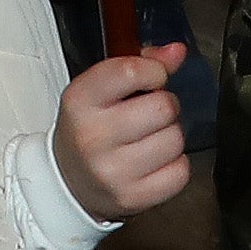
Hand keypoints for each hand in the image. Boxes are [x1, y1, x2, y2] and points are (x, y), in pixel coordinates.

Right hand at [52, 43, 192, 223]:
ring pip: (175, 140)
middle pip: (162, 108)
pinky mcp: (133, 198)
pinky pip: (181, 172)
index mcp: (80, 101)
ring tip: (151, 138)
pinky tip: (156, 161)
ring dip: (171, 135)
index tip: (152, 77)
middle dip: (165, 105)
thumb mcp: (100, 89)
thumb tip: (178, 51)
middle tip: (151, 112)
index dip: (153, 70)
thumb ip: (140, 62)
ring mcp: (113, 172)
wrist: (69, 182)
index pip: (129, 72)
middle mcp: (93, 137)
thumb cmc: (91, 126)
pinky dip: (175, 164)